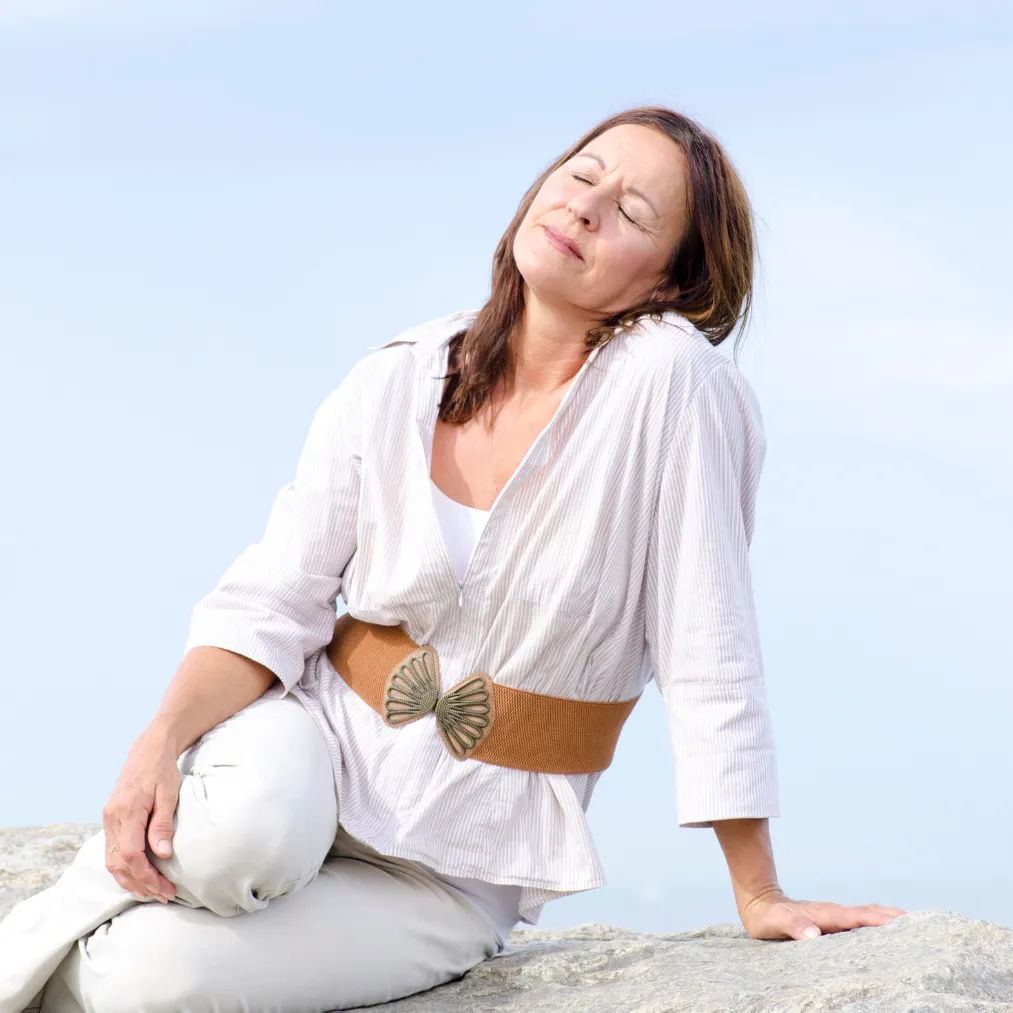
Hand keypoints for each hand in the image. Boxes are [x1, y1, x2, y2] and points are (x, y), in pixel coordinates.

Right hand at [102, 725, 181, 902]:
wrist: (148, 750)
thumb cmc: (162, 770)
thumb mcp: (169, 794)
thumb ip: (163, 824)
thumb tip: (162, 855)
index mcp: (127, 810)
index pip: (132, 855)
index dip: (148, 876)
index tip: (166, 888)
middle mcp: (112, 818)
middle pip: (119, 863)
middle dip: (141, 884)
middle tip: (164, 895)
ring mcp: (108, 819)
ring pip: (112, 861)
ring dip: (130, 880)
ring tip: (152, 892)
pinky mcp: (110, 820)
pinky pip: (112, 851)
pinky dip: (124, 868)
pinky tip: (139, 876)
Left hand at [739, 886, 906, 940]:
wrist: (759, 902)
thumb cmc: (767, 916)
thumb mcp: (776, 923)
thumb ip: (794, 927)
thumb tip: (813, 935)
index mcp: (825, 914)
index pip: (858, 917)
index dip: (880, 919)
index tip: (904, 921)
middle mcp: (834, 913)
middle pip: (869, 913)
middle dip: (895, 917)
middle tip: (923, 923)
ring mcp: (834, 916)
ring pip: (867, 915)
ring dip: (889, 919)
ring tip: (915, 925)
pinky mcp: (832, 922)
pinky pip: (860, 922)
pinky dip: (877, 923)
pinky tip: (887, 932)